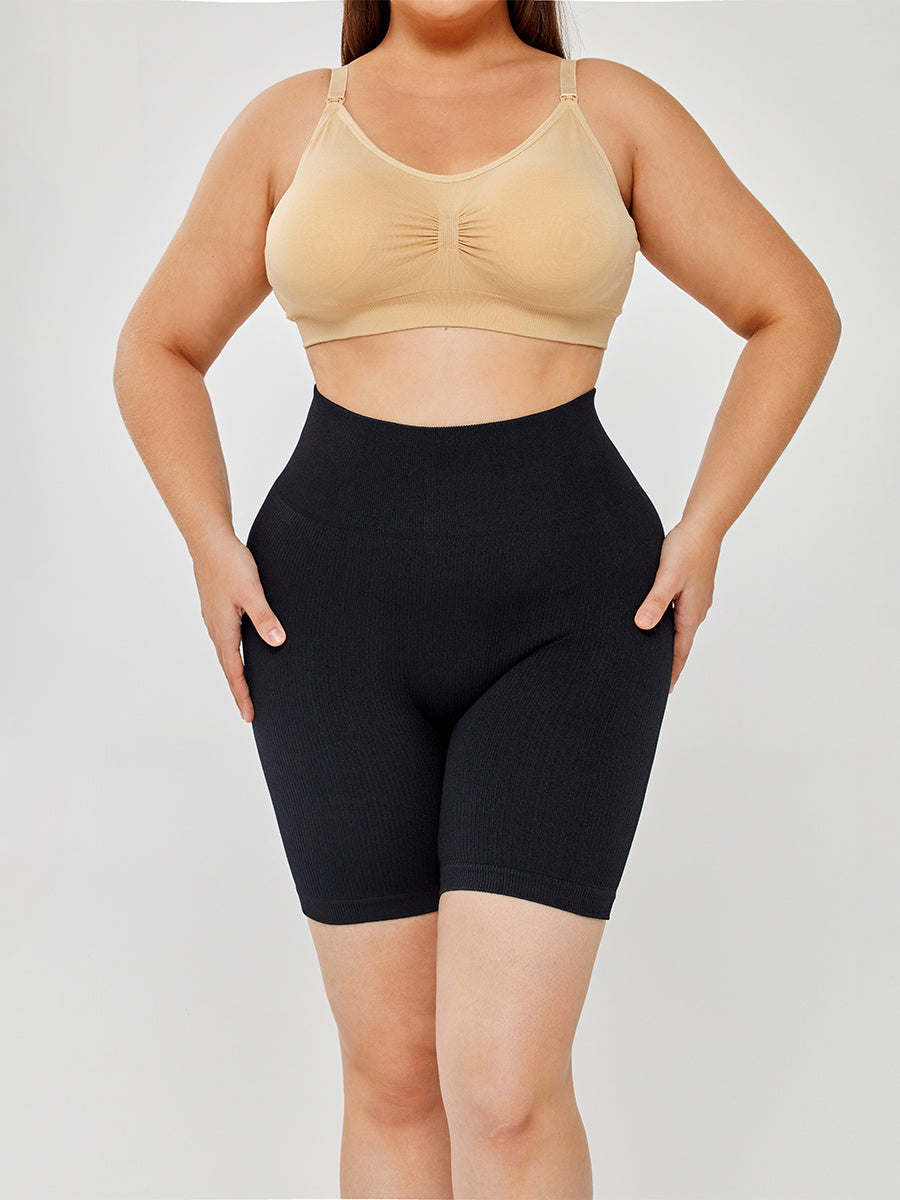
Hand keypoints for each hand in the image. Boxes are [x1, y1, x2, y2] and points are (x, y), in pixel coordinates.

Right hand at [190, 529, 285, 721]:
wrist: (208, 539)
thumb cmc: (230, 563)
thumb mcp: (252, 591)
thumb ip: (265, 617)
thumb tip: (278, 643)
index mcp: (224, 629)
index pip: (234, 671)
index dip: (243, 694)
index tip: (249, 716)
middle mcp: (216, 628)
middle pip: (228, 667)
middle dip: (238, 690)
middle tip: (248, 712)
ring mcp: (215, 618)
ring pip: (226, 653)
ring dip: (234, 672)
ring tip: (244, 687)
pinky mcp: (217, 607)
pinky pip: (225, 639)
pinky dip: (232, 654)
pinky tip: (240, 650)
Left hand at [634, 519, 721, 693]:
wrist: (704, 526)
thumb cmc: (685, 549)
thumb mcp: (667, 576)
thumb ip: (655, 601)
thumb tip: (643, 625)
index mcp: (691, 613)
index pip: (679, 652)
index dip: (671, 672)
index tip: (663, 692)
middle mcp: (696, 611)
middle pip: (681, 644)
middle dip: (670, 663)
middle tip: (655, 682)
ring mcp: (696, 600)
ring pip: (681, 629)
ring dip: (670, 644)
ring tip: (656, 658)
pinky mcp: (693, 589)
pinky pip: (680, 615)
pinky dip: (670, 626)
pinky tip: (660, 624)